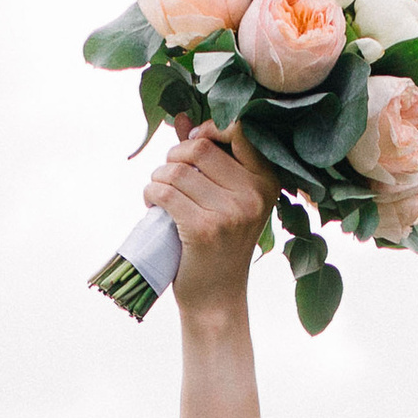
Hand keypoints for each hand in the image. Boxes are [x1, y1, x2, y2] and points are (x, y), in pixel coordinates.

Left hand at [144, 121, 272, 320]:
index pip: (238, 130)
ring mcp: (230, 213)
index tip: (193, 146)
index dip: (208, 130)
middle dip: (174, 156)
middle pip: (199, 147)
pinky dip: (150, 194)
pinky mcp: (203, 229)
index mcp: (266, 182)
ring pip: (176, 170)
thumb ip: (209, 158)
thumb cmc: (220, 246)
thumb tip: (182, 118)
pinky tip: (152, 205)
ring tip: (160, 195)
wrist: (217, 299)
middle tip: (168, 176)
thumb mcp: (227, 200)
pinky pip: (164, 192)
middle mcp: (253, 195)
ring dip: (157, 178)